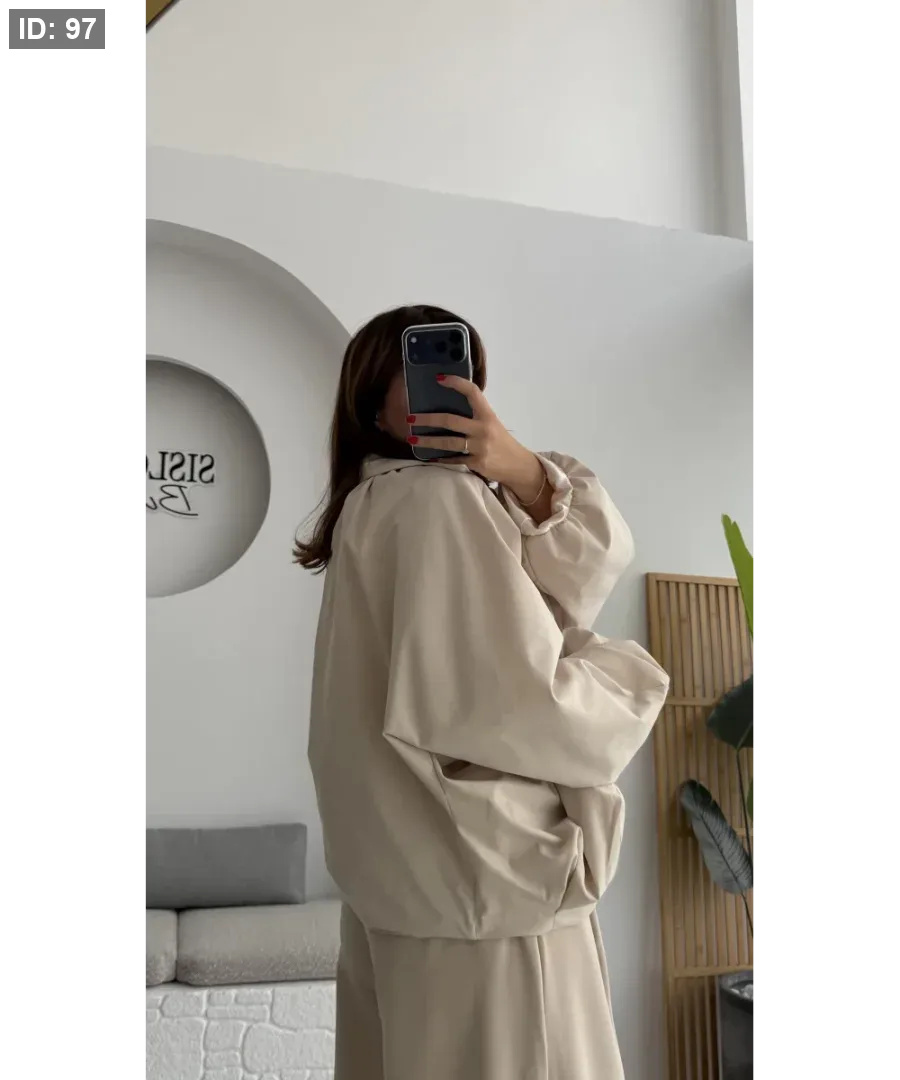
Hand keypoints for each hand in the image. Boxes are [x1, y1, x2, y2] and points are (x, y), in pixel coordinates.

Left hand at [407, 375, 545, 503]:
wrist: (517, 465)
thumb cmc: (501, 441)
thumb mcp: (492, 424)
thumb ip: (474, 416)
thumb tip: (448, 407)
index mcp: (487, 415)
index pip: (472, 392)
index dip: (456, 383)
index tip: (439, 378)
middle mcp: (483, 429)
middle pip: (450, 420)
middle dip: (428, 419)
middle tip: (410, 417)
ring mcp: (480, 447)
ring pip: (448, 442)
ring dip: (428, 441)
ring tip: (413, 438)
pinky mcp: (477, 463)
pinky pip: (454, 459)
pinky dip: (441, 458)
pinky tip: (429, 457)